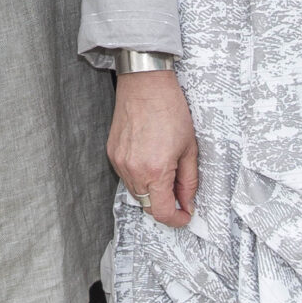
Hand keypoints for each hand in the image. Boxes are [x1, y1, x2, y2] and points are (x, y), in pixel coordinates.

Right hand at [108, 69, 197, 226]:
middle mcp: (133, 169)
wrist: (145, 83)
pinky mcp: (111, 152)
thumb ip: (189, 181)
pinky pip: (126, 176)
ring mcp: (119, 161)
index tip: (184, 214)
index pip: (161, 212)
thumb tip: (187, 203)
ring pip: (135, 192)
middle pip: (146, 205)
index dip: (175, 219)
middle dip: (164, 204)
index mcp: (155, 170)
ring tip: (165, 170)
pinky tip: (150, 159)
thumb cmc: (170, 110)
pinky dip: (139, 176)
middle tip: (179, 192)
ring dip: (151, 190)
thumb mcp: (189, 148)